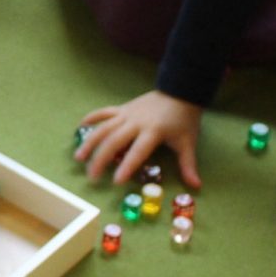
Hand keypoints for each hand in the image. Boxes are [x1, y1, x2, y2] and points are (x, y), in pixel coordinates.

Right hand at [75, 90, 203, 188]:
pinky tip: (79, 127)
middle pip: (114, 140)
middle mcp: (136, 122)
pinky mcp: (123, 107)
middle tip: (92, 176)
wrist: (180, 90)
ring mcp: (127, 113)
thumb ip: (188, 165)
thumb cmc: (184, 119)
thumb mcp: (188, 142)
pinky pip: (104, 112)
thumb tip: (196, 186)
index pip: (137, 151)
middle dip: (101, 158)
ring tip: (79, 157)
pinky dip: (92, 118)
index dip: (127, 166)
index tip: (115, 181)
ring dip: (90, 142)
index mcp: (153, 131)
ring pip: (104, 127)